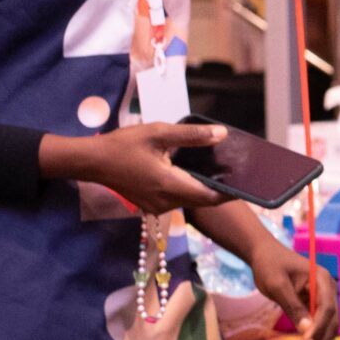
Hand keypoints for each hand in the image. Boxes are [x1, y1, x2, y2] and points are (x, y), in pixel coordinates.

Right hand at [62, 122, 225, 216]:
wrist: (92, 161)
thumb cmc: (123, 145)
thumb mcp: (159, 133)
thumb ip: (192, 135)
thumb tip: (222, 134)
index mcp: (170, 186)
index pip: (210, 196)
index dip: (231, 191)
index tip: (247, 182)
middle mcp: (165, 202)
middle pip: (202, 200)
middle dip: (221, 189)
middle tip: (238, 172)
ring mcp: (156, 206)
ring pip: (190, 201)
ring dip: (205, 189)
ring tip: (222, 171)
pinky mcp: (149, 204)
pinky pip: (177, 199)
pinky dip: (190, 189)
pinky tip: (196, 174)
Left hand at [248, 237, 339, 339]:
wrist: (265, 255)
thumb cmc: (270, 266)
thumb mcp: (277, 285)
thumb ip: (292, 306)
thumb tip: (306, 331)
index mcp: (323, 279)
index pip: (327, 308)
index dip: (318, 327)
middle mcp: (328, 290)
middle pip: (332, 321)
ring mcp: (323, 298)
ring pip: (328, 326)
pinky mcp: (315, 305)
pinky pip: (319, 325)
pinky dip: (313, 339)